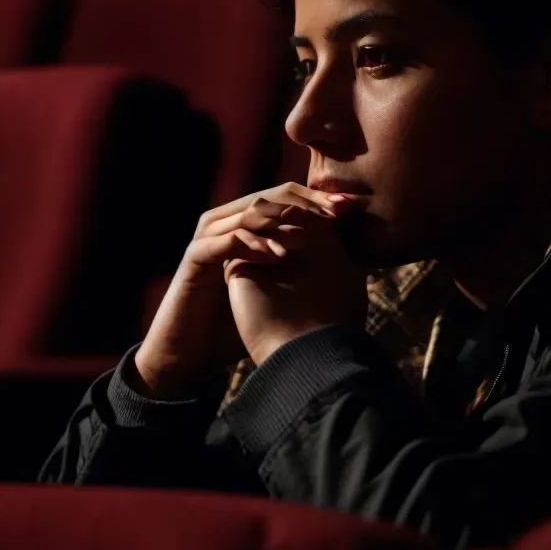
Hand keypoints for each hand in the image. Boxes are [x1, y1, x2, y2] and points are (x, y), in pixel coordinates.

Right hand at [132, 184, 342, 398]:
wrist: (194, 354)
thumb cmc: (237, 325)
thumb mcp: (279, 294)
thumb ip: (308, 275)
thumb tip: (356, 267)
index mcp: (248, 227)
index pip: (287, 198)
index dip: (320, 199)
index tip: (353, 208)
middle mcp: (227, 224)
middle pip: (270, 196)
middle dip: (307, 202)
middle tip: (339, 210)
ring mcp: (209, 238)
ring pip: (249, 213)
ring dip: (282, 221)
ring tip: (314, 233)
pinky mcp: (195, 257)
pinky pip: (227, 240)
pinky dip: (254, 244)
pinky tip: (279, 256)